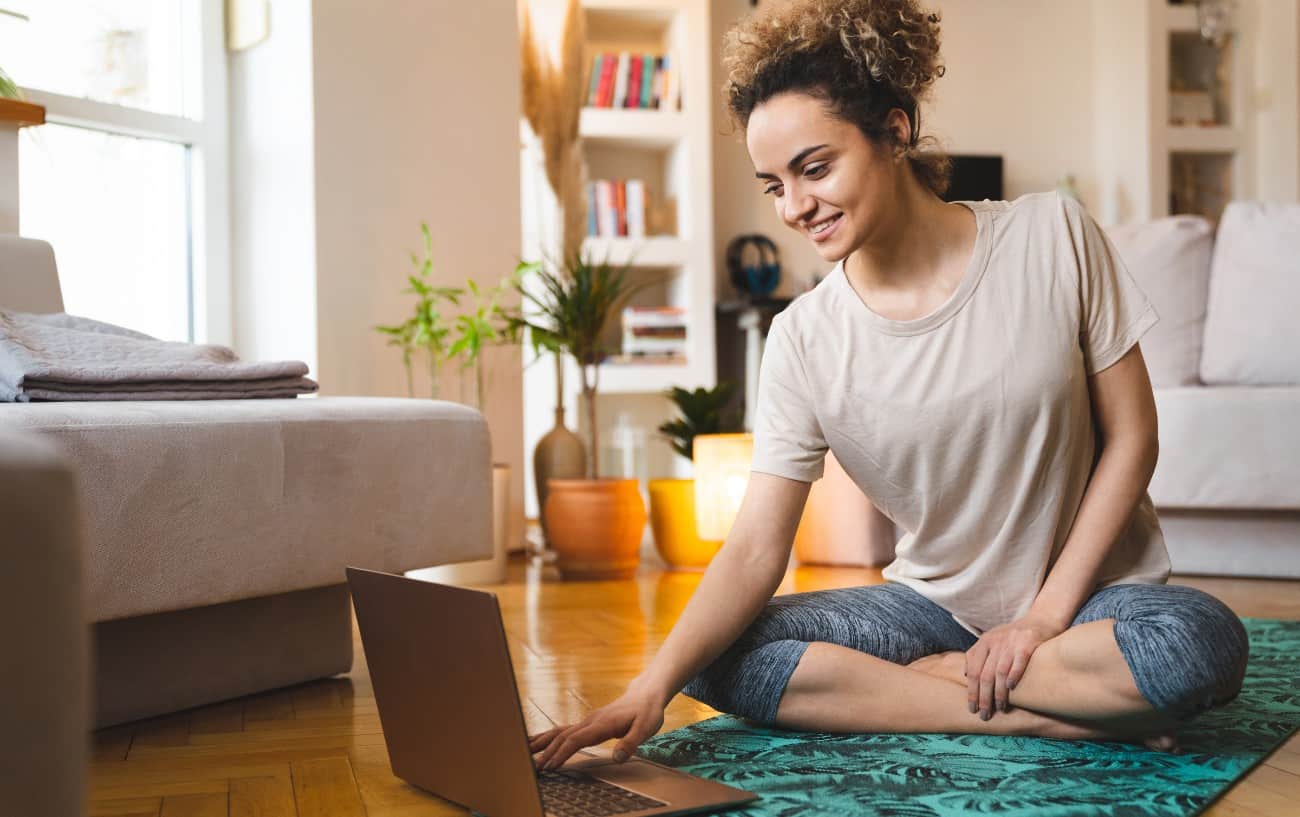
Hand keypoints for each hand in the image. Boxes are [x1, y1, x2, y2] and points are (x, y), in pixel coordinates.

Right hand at [530, 679, 666, 770]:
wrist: (645, 694)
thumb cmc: (647, 712)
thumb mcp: (646, 728)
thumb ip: (632, 742)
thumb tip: (618, 758)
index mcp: (602, 724)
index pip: (577, 739)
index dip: (563, 752)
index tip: (551, 765)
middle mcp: (590, 721)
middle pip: (563, 736)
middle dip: (547, 752)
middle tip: (534, 768)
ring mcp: (587, 721)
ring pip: (560, 731)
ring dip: (543, 742)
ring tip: (525, 752)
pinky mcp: (587, 724)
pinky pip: (564, 731)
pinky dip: (549, 737)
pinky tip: (538, 743)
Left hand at [965, 614, 1065, 719]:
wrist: (1042, 618)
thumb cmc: (1016, 635)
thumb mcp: (993, 639)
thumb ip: (979, 654)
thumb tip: (964, 674)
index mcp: (984, 642)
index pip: (973, 670)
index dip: (971, 691)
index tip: (972, 708)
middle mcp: (995, 641)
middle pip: (985, 674)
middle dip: (983, 697)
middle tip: (984, 715)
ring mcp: (1011, 642)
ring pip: (1000, 671)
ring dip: (999, 693)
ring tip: (1000, 708)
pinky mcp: (1028, 642)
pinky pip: (1018, 661)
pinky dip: (1014, 675)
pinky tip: (1011, 687)